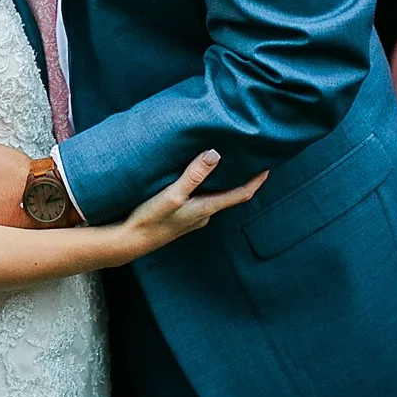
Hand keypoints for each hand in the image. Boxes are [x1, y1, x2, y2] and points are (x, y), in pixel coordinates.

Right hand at [121, 151, 268, 253]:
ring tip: (221, 162)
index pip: (240, 194)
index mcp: (206, 208)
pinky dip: (204, 186)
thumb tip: (216, 154)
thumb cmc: (150, 219)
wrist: (128, 242)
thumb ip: (194, 175)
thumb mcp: (172, 194)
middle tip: (245, 157)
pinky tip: (194, 177)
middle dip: (238, 177)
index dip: (256, 181)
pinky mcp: (180, 217)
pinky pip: (199, 198)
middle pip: (229, 194)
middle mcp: (203, 215)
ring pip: (213, 196)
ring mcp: (192, 218)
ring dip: (219, 181)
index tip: (268, 166)